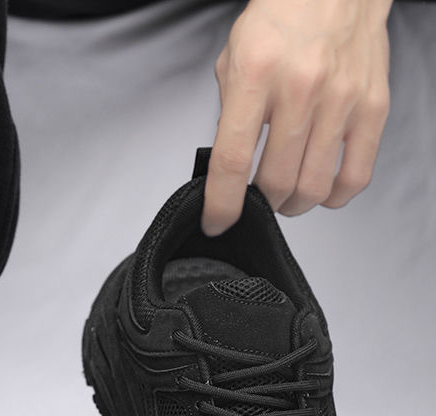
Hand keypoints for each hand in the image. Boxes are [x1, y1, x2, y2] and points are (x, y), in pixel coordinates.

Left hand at [201, 0, 392, 236]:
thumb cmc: (282, 18)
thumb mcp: (235, 58)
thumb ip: (229, 114)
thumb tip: (227, 168)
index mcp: (257, 74)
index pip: (232, 160)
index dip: (221, 203)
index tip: (216, 222)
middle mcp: (302, 86)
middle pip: (276, 181)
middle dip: (258, 205)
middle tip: (254, 201)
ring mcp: (342, 99)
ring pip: (313, 187)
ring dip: (292, 205)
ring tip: (284, 198)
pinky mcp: (373, 107)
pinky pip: (356, 175)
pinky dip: (334, 197)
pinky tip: (320, 190)